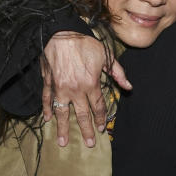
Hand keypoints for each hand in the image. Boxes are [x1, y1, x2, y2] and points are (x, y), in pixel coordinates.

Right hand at [41, 31, 130, 146]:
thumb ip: (118, 73)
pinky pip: (47, 99)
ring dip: (63, 128)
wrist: (61, 32)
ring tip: (63, 143)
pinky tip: (48, 119)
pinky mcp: (49, 82)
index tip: (101, 128)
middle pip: (82, 115)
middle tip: (89, 143)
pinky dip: (47, 109)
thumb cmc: (85, 42)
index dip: (100, 118)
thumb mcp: (106, 55)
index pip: (98, 106)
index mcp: (91, 84)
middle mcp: (76, 89)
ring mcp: (60, 88)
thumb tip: (129, 87)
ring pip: (62, 112)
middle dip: (86, 130)